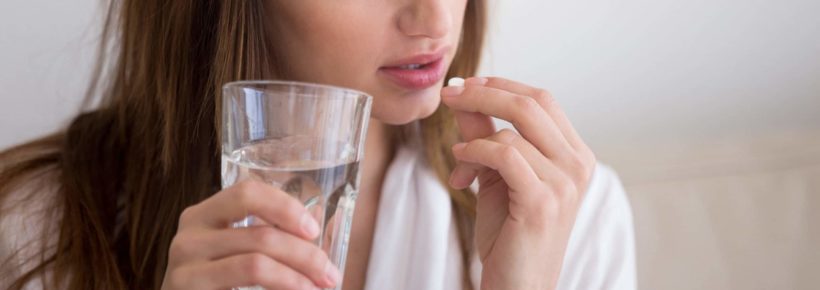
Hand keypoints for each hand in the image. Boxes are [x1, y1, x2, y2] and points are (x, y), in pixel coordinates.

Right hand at [160, 179, 341, 289]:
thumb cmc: (215, 282)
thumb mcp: (235, 251)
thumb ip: (268, 234)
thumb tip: (318, 225)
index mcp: (203, 215)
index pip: (247, 193)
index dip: (285, 207)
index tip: (313, 230)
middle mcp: (189, 237)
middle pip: (260, 235)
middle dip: (305, 255)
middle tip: (330, 274)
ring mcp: (184, 269)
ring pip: (255, 265)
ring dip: (296, 279)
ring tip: (318, 289)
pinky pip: (244, 287)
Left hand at [441, 77, 596, 289]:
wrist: (517, 285)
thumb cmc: (509, 236)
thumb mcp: (495, 176)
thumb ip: (485, 136)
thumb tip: (464, 98)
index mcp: (574, 155)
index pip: (542, 100)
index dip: (502, 85)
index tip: (465, 85)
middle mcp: (578, 165)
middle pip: (531, 103)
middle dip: (484, 92)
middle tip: (450, 95)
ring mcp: (565, 183)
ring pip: (511, 131)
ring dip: (472, 139)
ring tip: (458, 160)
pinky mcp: (543, 201)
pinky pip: (502, 154)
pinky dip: (474, 153)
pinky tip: (460, 170)